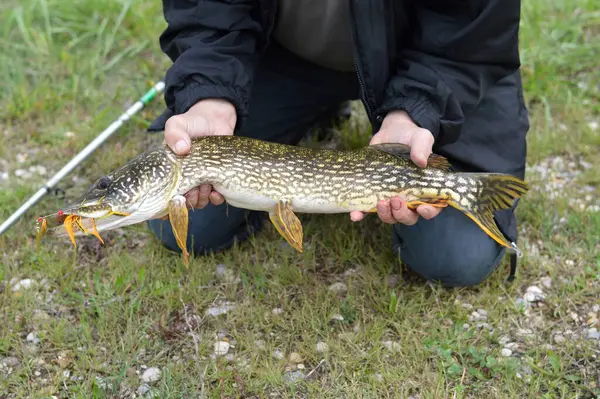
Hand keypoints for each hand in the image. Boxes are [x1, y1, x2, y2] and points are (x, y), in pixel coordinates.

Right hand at [164, 99, 235, 210]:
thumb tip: (182, 148)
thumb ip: (174, 133)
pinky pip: (214, 199)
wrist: (216, 121)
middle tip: (193, 188)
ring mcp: (200, 182)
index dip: (165, 204)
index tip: (174, 200)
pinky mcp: (216, 182)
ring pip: (198, 202)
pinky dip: (215, 198)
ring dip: (201, 198)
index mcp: (169, 171)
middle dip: (187, 200)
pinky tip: (216, 191)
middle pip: (181, 202)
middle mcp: (183, 180)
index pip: (161, 195)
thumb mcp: (178, 124)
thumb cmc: (193, 123)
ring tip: (205, 185)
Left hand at [350, 110, 442, 224]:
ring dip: (385, 214)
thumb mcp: (421, 138)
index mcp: (425, 189)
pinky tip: (355, 215)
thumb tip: (420, 161)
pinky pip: (367, 209)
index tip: (421, 208)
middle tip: (396, 200)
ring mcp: (391, 197)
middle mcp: (409, 198)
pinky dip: (361, 214)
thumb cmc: (412, 138)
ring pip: (389, 216)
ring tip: (380, 202)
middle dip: (402, 214)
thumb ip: (423, 148)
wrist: (392, 132)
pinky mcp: (374, 194)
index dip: (428, 212)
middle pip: (408, 217)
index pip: (432, 208)